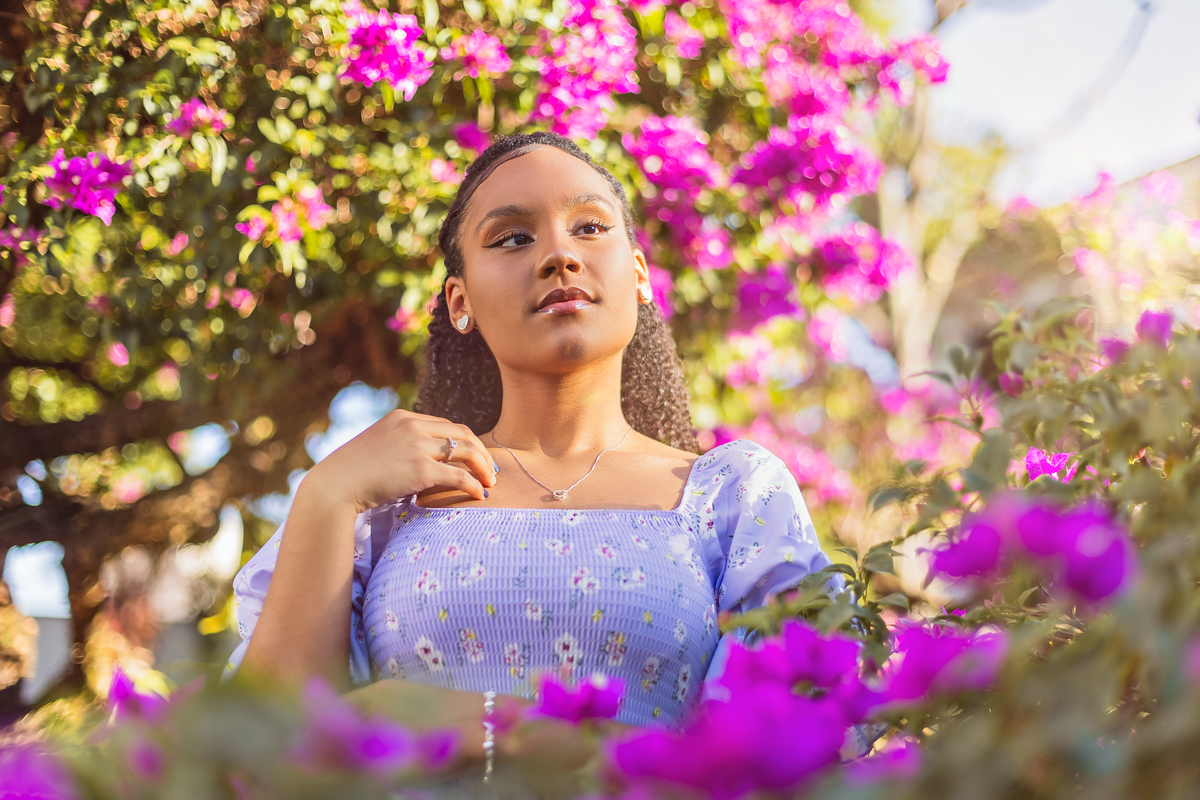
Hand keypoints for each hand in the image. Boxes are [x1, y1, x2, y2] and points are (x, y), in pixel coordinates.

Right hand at [303, 410, 496, 512]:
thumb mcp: (376, 446)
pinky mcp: (420, 469)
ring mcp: (417, 446)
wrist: (335, 486)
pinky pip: (459, 475)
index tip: (474, 456)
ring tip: (490, 482)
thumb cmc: (351, 473)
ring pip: (465, 451)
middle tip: (490, 470)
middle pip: (462, 433)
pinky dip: (473, 485)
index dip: (464, 441)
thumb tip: (418, 460)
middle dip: (480, 451)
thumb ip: (398, 444)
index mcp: (403, 417)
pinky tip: (480, 495)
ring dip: (483, 467)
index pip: (445, 424)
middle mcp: (413, 426)